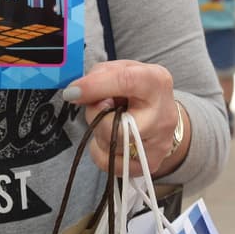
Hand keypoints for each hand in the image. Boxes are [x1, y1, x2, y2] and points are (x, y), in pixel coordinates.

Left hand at [63, 60, 183, 176]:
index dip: (94, 86)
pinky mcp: (151, 163)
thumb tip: (76, 93)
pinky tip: (111, 138)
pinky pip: (109, 163)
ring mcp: (159, 142)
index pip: (125, 81)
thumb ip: (99, 76)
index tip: (72, 92)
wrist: (161, 115)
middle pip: (115, 125)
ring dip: (99, 132)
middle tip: (97, 107)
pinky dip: (102, 151)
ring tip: (111, 120)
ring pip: (109, 145)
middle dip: (96, 116)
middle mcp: (163, 113)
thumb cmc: (137, 90)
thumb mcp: (120, 70)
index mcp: (156, 81)